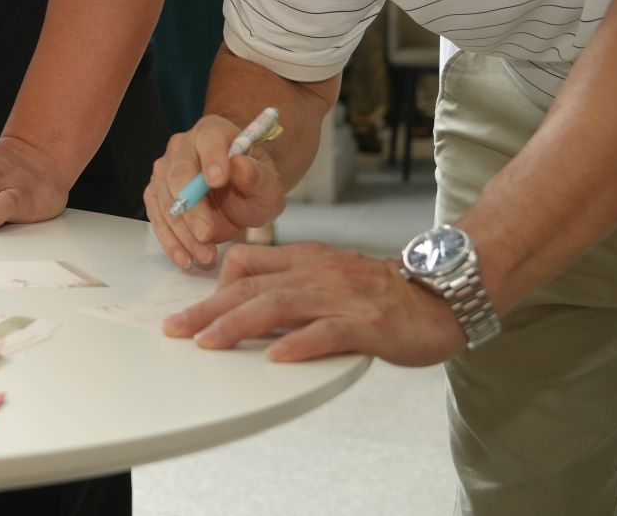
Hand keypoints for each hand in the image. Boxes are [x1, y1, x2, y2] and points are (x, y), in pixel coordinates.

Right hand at [145, 113, 286, 269]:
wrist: (241, 194)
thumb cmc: (254, 183)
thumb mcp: (268, 183)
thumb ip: (257, 175)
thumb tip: (239, 166)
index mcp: (213, 132)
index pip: (209, 140)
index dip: (211, 159)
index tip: (218, 180)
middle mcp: (182, 146)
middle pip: (179, 173)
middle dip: (192, 207)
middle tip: (206, 234)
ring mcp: (165, 170)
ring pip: (166, 200)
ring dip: (182, 232)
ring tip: (205, 255)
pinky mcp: (157, 195)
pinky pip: (158, 218)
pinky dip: (170, 241)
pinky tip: (184, 258)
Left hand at [163, 240, 467, 366]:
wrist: (442, 295)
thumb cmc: (382, 293)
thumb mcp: (330, 276)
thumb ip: (292, 284)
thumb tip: (247, 301)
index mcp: (306, 259)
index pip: (247, 264)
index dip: (213, 287)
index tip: (187, 311)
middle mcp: (317, 272)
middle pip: (251, 286)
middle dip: (208, 308)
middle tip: (174, 329)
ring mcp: (342, 296)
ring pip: (280, 305)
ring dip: (239, 324)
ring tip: (209, 342)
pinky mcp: (367, 322)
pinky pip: (327, 332)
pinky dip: (299, 344)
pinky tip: (276, 357)